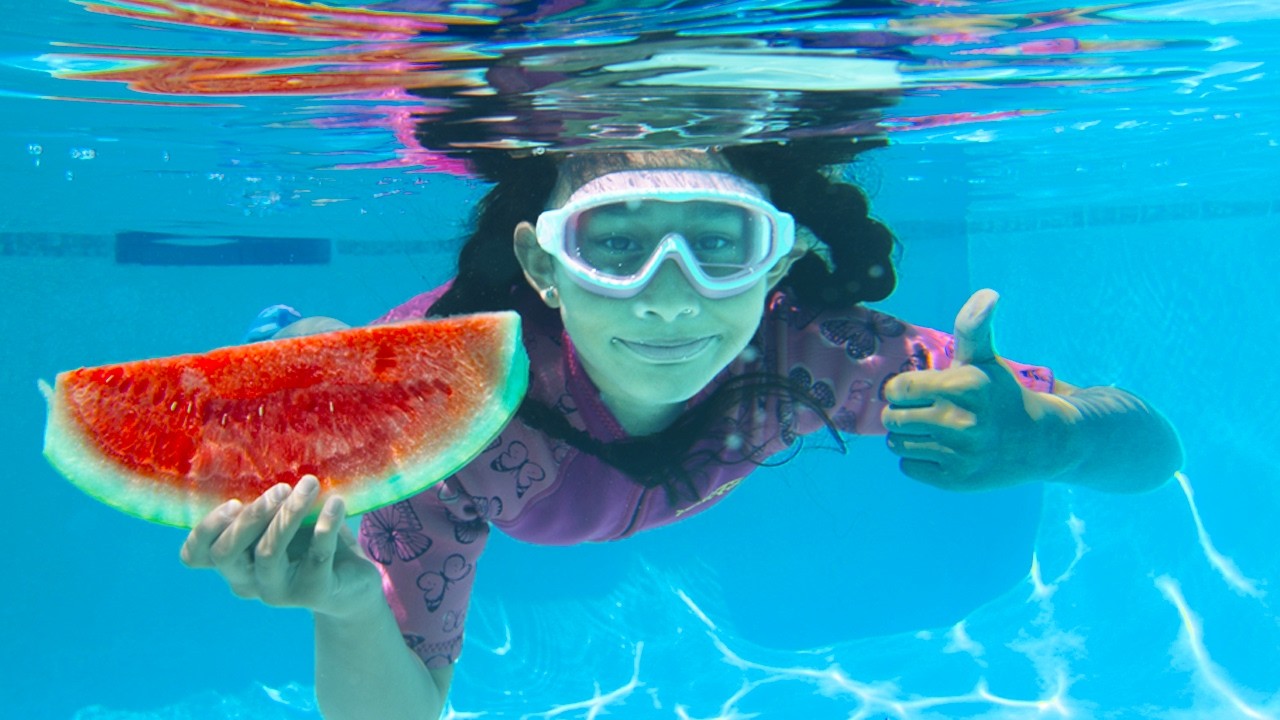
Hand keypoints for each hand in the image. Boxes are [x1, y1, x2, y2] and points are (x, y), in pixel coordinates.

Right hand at [180, 475, 381, 618]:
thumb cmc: (309, 541)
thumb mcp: (283, 520)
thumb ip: (267, 503)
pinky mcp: (314, 593)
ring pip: (268, 553)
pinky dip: (325, 525)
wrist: (353, 580)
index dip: (204, 531)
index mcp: (233, 561)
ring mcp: (278, 592)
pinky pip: (317, 556)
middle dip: (250, 516)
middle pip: (226, 553)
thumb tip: (266, 456)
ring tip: (310, 484)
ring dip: (288, 514)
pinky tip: (336, 503)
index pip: (196, 555)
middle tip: (280, 488)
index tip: (233, 501)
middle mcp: (248, 581)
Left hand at [881, 289, 1066, 490]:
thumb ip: (972, 327)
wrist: (1041, 441)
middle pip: (892, 419)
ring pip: (897, 444)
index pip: (896, 389)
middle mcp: (958, 420)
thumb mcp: (986, 359)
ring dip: (908, 438)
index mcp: (961, 385)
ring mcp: (957, 453)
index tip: (920, 392)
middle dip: (904, 414)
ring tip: (934, 432)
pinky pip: (909, 467)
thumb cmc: (1001, 394)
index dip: (903, 390)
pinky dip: (918, 460)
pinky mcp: (955, 480)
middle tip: (928, 413)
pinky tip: (943, 452)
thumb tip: (988, 293)